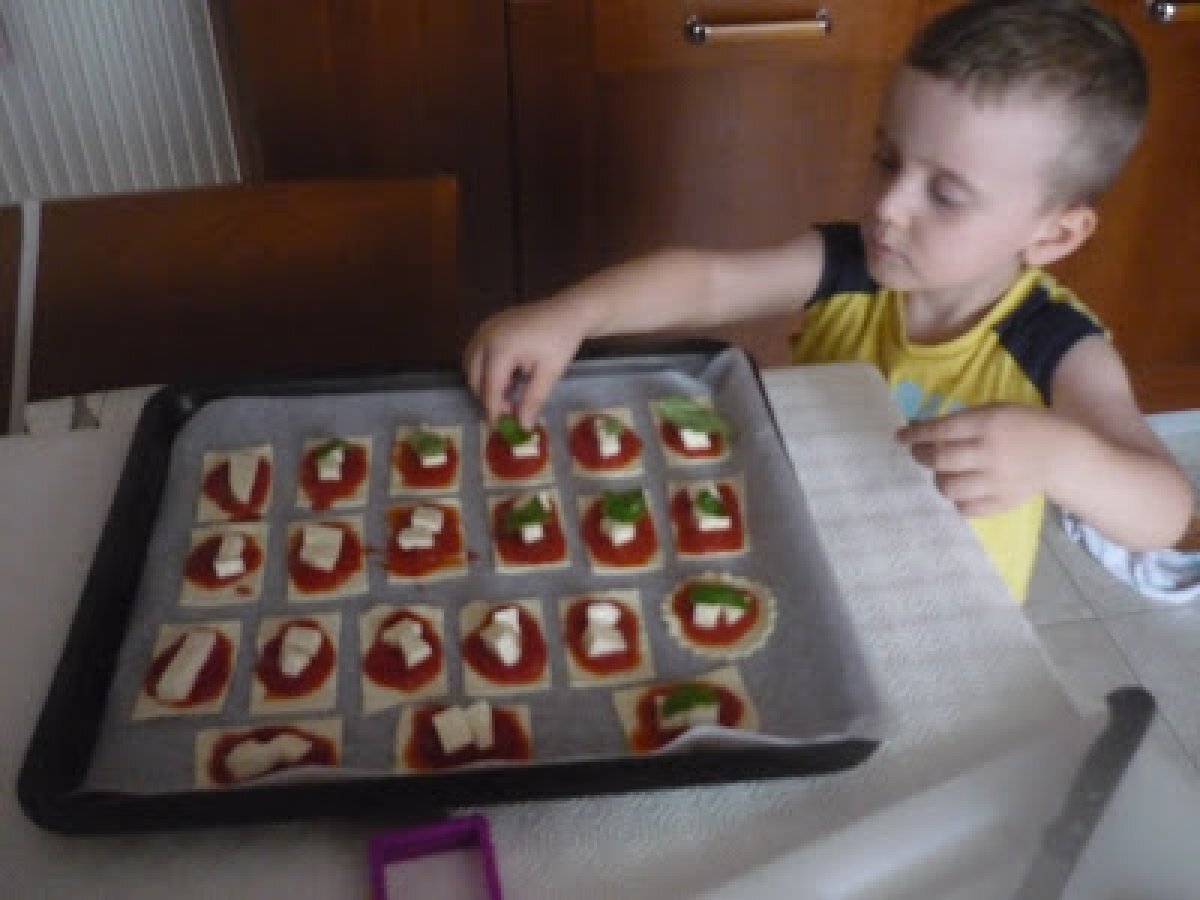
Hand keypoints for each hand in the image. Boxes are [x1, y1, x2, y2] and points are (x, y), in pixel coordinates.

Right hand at [463, 297, 588, 425]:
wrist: (567, 311)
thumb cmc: (561, 341)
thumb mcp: (549, 374)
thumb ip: (532, 400)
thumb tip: (522, 426)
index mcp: (501, 349)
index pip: (489, 388)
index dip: (493, 411)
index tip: (499, 428)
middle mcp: (486, 338)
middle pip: (474, 378)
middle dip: (488, 397)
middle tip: (509, 410)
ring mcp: (484, 329)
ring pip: (470, 365)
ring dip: (483, 383)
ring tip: (508, 392)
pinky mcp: (487, 326)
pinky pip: (475, 352)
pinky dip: (483, 368)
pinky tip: (505, 375)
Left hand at [895, 404, 1059, 516]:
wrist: (1061, 454)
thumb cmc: (1023, 427)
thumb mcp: (996, 411)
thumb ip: (964, 421)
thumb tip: (925, 431)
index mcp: (987, 424)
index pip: (941, 431)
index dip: (915, 434)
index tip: (900, 437)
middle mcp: (989, 453)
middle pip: (940, 460)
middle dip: (921, 456)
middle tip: (918, 454)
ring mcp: (995, 481)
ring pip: (949, 487)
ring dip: (939, 480)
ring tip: (943, 473)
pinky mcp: (1001, 502)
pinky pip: (966, 508)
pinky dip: (957, 501)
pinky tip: (961, 491)